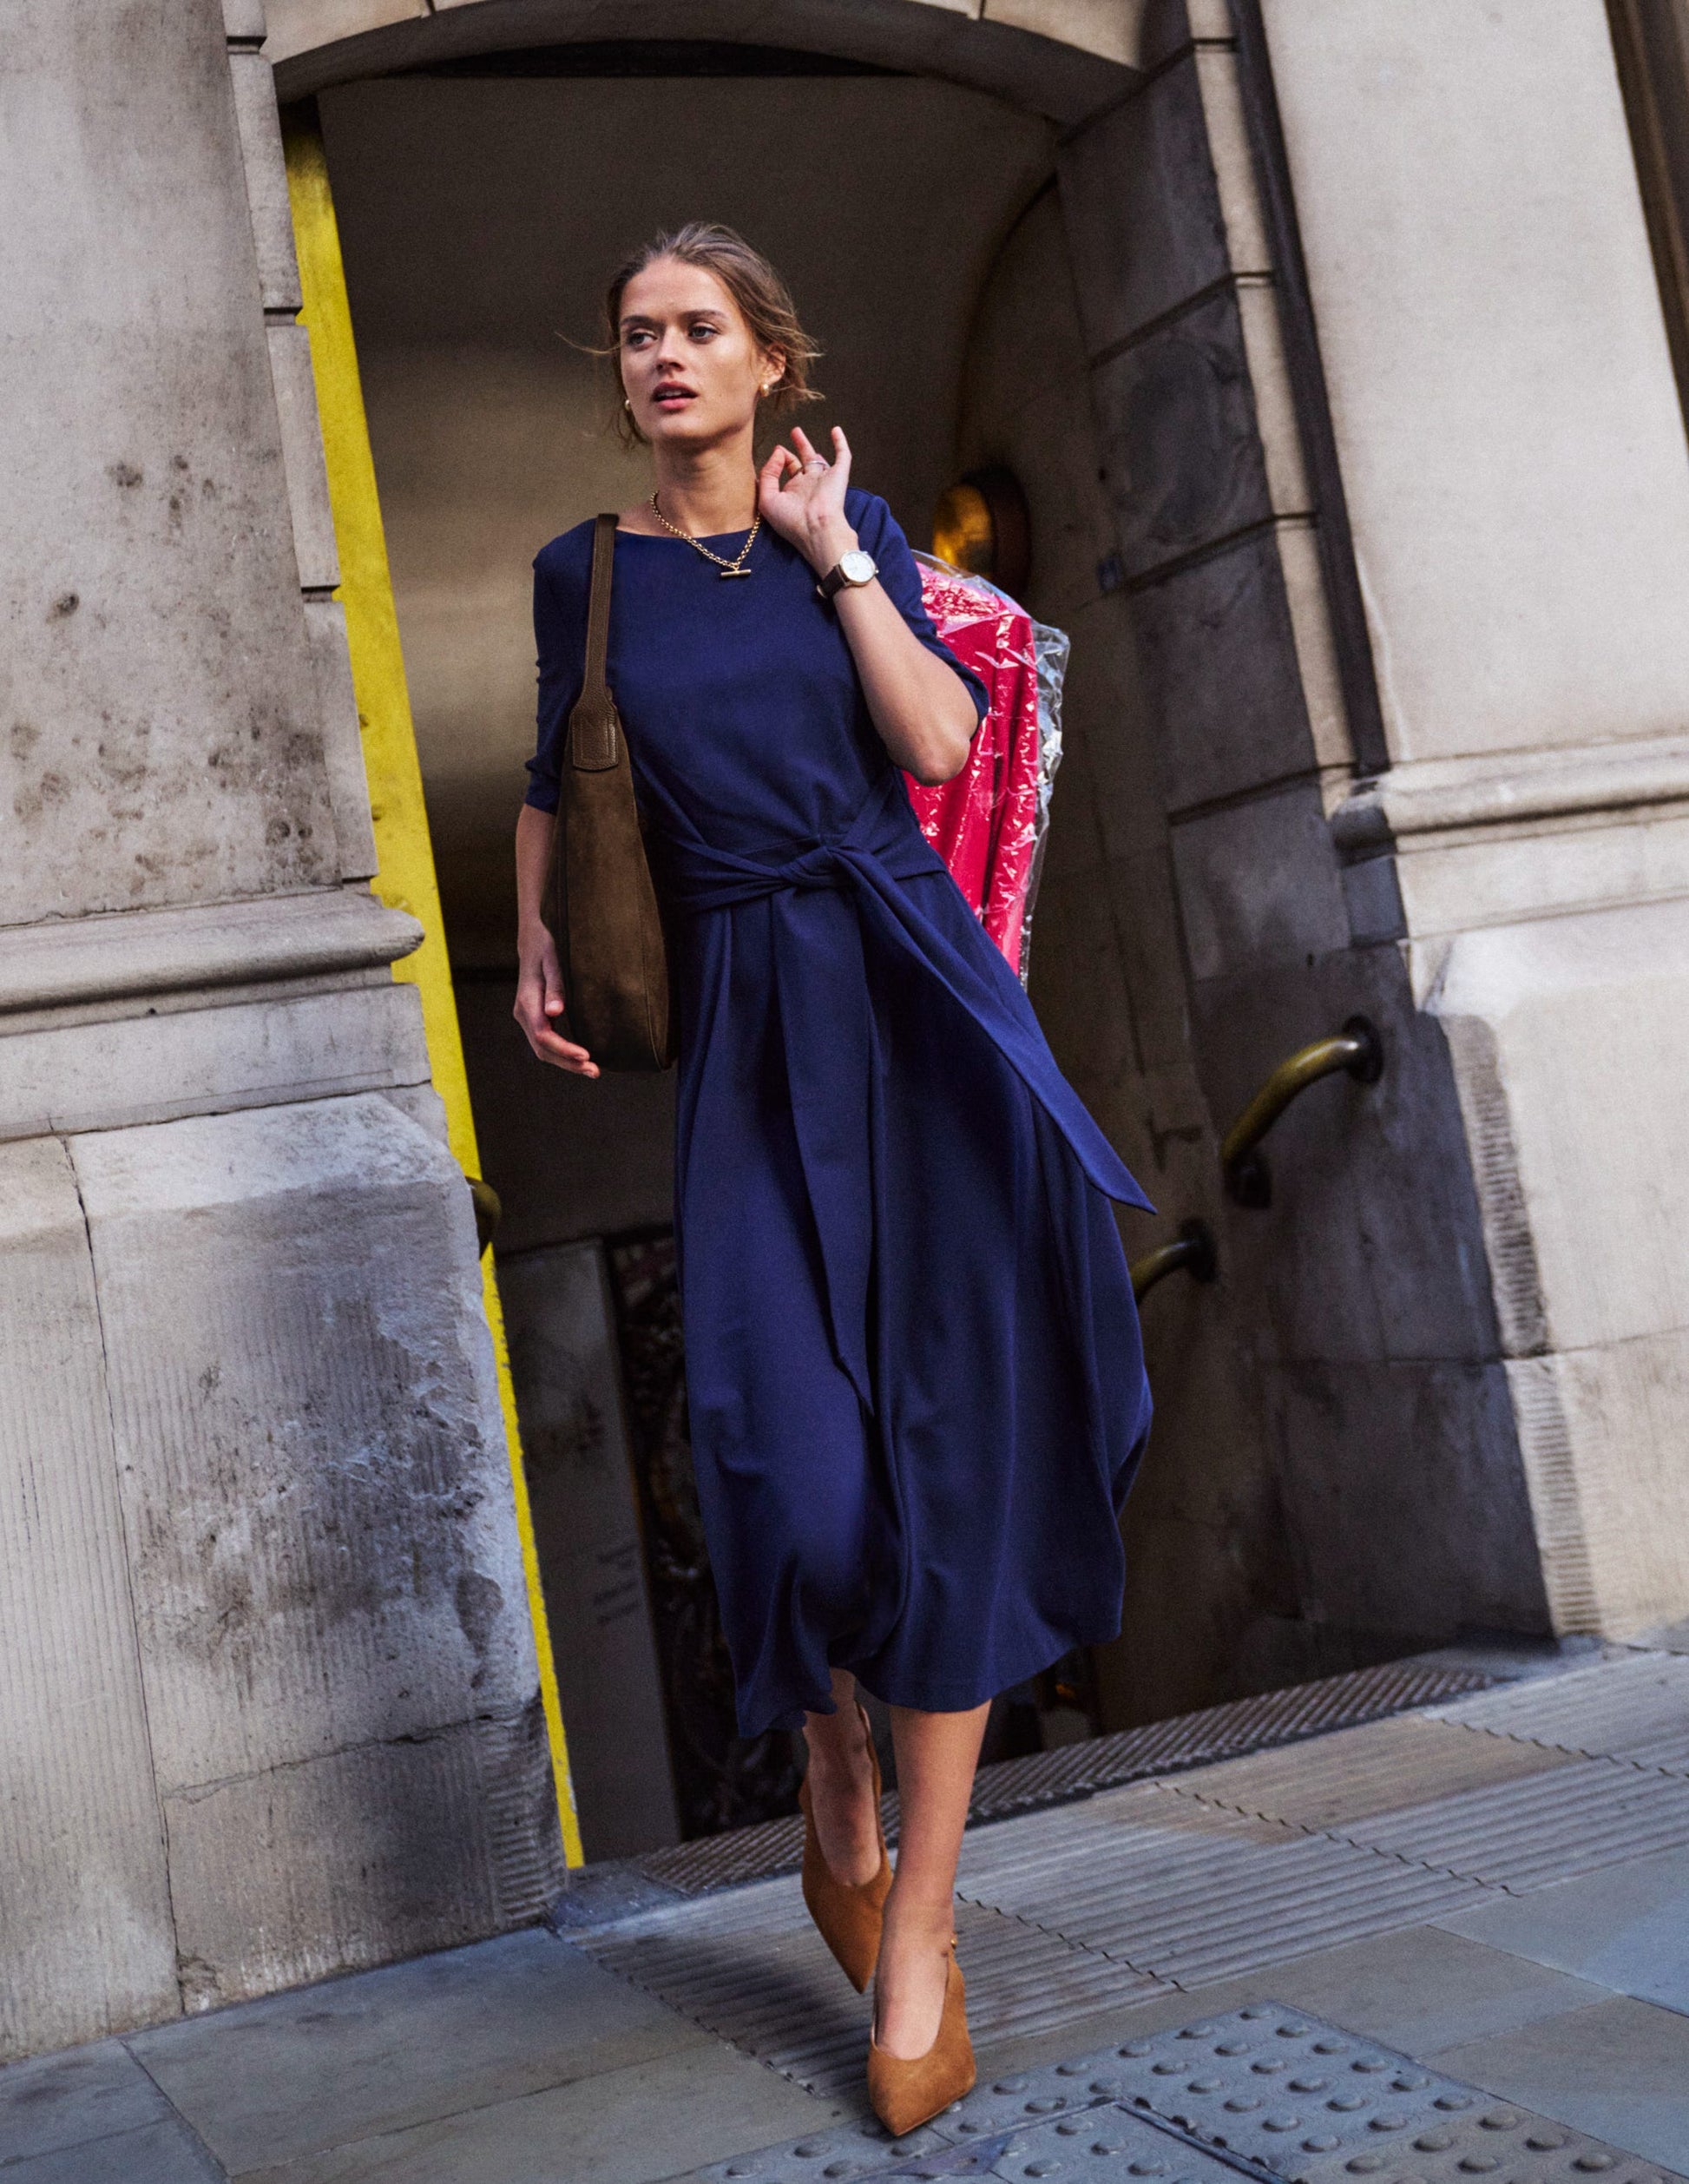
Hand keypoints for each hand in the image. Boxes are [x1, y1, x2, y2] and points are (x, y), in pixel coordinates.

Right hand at [513, 925, 598, 1076]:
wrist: (532, 941)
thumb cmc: (546, 948)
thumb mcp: (553, 962)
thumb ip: (555, 987)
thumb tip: (555, 1012)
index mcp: (527, 1002)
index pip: (544, 1035)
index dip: (564, 1049)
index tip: (586, 1056)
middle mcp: (523, 1013)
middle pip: (543, 1049)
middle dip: (568, 1063)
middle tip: (595, 1071)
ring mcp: (527, 1018)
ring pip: (543, 1050)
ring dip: (566, 1062)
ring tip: (592, 1070)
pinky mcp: (535, 1019)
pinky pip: (546, 1043)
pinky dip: (562, 1054)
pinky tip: (581, 1059)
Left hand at [758, 426, 857, 574]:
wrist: (817, 529)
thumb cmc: (791, 521)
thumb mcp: (768, 499)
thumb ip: (768, 474)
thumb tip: (778, 452)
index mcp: (793, 493)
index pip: (786, 473)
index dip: (779, 461)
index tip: (777, 451)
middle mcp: (809, 486)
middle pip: (802, 464)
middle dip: (795, 449)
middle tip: (792, 434)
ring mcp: (824, 480)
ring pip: (818, 459)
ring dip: (808, 445)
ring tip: (798, 431)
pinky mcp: (839, 475)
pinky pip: (843, 456)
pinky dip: (841, 443)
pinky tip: (836, 430)